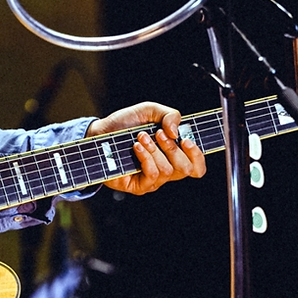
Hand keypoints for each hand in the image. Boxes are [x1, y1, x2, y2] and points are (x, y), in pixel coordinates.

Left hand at [87, 102, 205, 194]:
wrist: (100, 133)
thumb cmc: (126, 124)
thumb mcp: (150, 111)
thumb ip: (170, 115)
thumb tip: (176, 133)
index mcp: (174, 154)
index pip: (197, 166)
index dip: (197, 156)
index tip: (186, 140)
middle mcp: (166, 168)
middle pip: (187, 170)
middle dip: (173, 149)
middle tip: (159, 134)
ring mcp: (153, 180)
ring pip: (168, 171)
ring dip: (155, 150)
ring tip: (141, 137)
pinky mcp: (139, 186)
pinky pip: (152, 175)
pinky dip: (146, 158)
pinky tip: (136, 147)